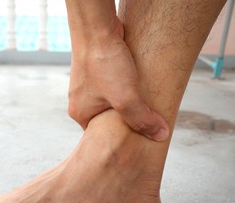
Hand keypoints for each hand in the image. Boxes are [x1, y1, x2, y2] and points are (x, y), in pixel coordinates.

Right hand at [68, 22, 168, 140]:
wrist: (96, 28)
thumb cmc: (103, 63)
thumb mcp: (125, 98)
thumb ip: (142, 119)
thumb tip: (160, 134)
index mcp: (80, 113)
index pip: (100, 134)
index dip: (119, 135)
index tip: (135, 135)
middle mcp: (80, 100)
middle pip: (106, 117)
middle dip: (123, 117)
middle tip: (141, 118)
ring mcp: (86, 84)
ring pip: (110, 100)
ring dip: (125, 99)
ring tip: (138, 98)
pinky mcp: (95, 70)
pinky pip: (111, 85)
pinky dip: (123, 85)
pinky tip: (133, 81)